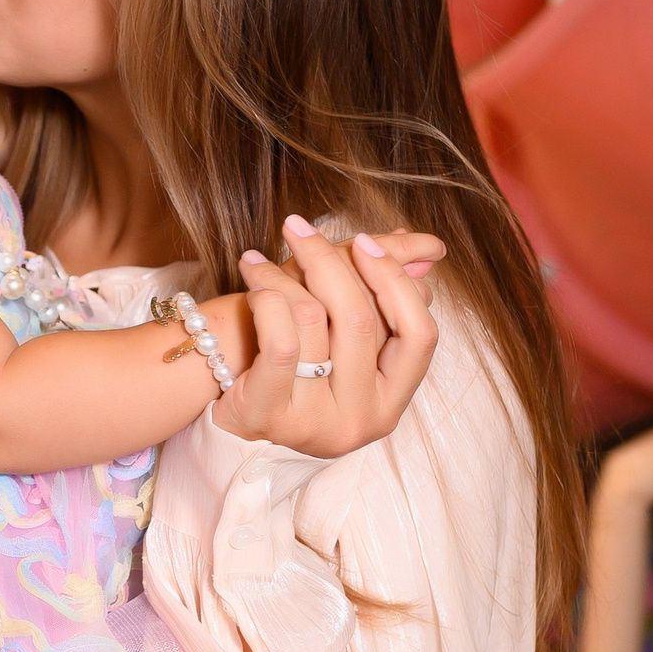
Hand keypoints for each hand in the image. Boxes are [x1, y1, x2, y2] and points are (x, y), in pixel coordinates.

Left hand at [211, 218, 440, 455]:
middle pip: (360, 319)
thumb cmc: (292, 370)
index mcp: (391, 400)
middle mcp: (363, 419)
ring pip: (312, 319)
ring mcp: (318, 424)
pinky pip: (280, 342)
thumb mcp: (340, 334)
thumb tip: (425, 245)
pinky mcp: (272, 416)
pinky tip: (252, 283)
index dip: (395, 281)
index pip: (420, 334)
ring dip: (279, 275)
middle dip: (327, 260)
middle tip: (297, 227)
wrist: (227, 416)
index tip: (362, 241)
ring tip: (256, 260)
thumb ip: (382, 293)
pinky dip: (266, 298)